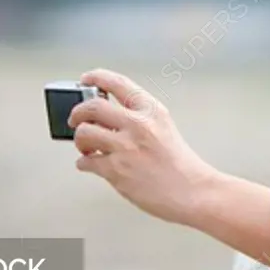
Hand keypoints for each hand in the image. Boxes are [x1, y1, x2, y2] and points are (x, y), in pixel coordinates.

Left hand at [67, 68, 216, 224]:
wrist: (193, 192)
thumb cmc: (181, 166)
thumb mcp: (164, 128)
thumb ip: (138, 118)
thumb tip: (107, 116)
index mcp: (152, 111)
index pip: (118, 83)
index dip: (96, 77)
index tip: (86, 79)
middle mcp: (138, 124)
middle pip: (92, 106)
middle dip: (77, 113)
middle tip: (75, 120)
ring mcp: (126, 147)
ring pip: (84, 133)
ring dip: (79, 141)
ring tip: (86, 148)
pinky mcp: (116, 170)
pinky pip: (85, 162)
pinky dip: (83, 163)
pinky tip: (90, 164)